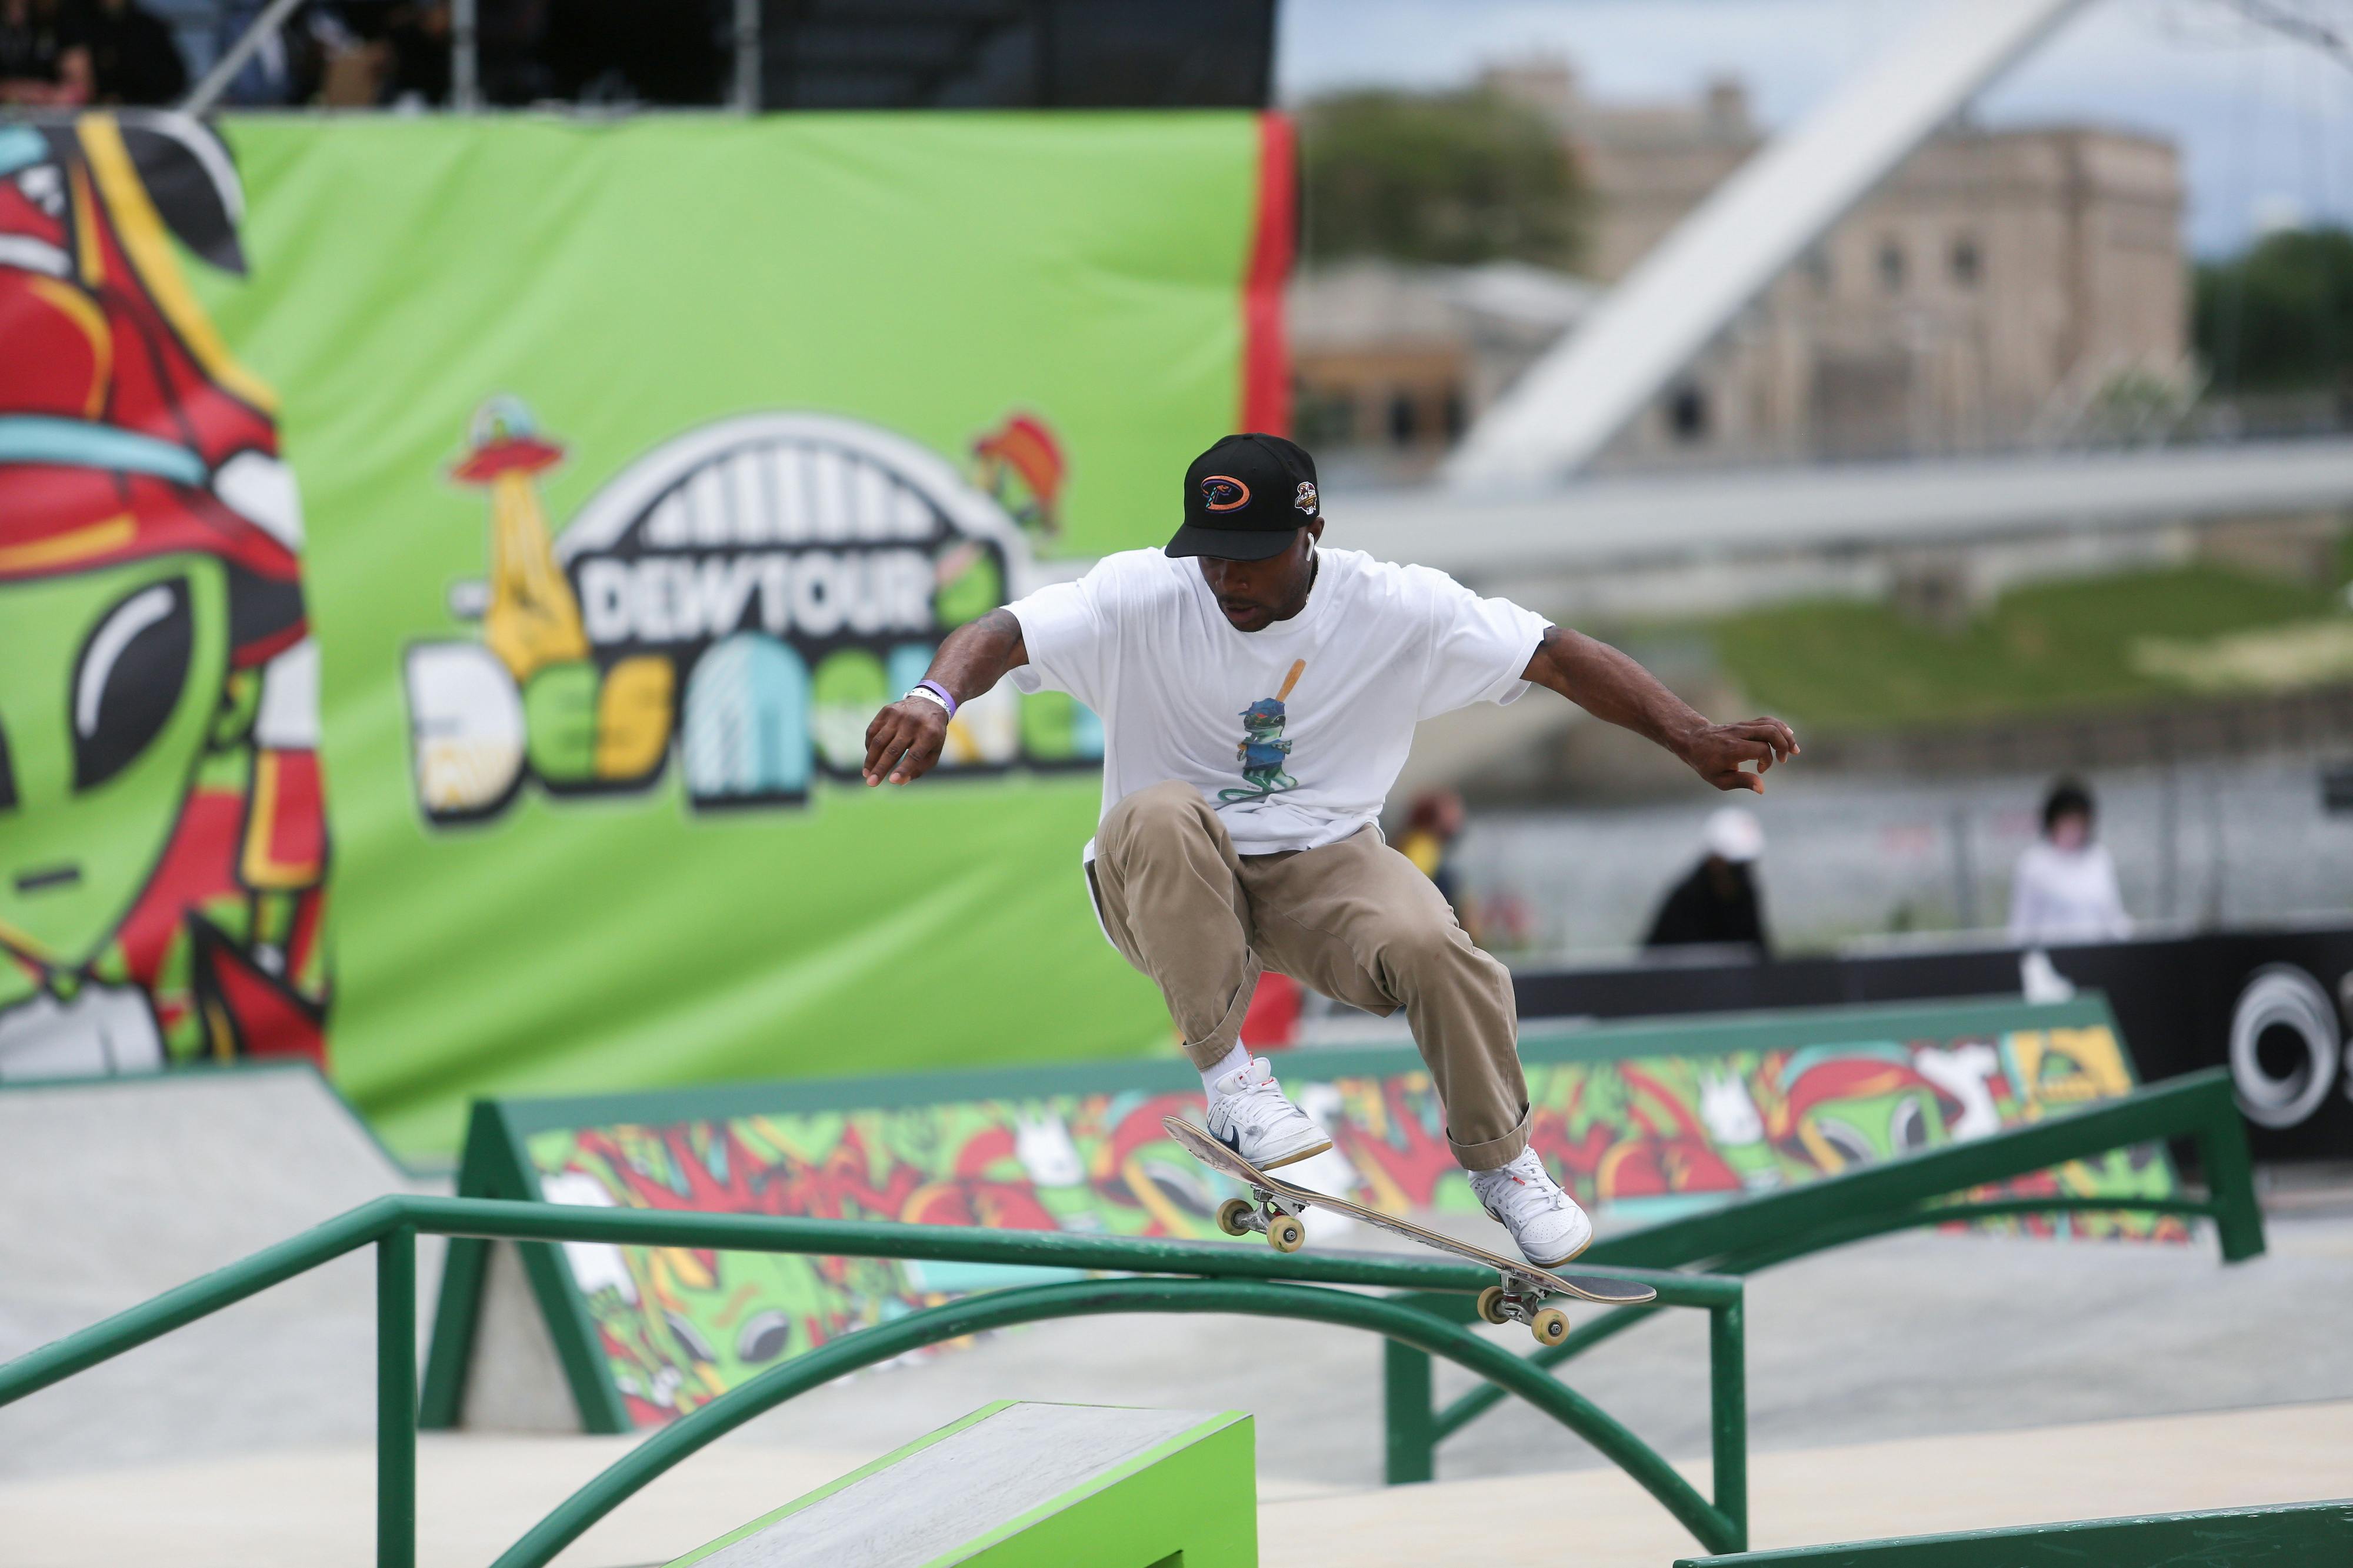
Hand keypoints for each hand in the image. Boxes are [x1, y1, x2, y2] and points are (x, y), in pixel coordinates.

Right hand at [863, 698, 948, 785]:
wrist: (929, 703)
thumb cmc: (931, 734)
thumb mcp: (934, 751)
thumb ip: (919, 768)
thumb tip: (899, 782)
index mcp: (929, 734)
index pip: (914, 755)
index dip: (903, 769)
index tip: (892, 781)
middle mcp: (913, 723)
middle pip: (893, 750)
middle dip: (880, 768)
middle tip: (871, 783)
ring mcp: (898, 715)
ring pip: (879, 741)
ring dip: (871, 759)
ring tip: (867, 774)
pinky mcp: (887, 711)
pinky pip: (873, 731)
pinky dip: (869, 746)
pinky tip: (870, 758)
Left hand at [1676, 717, 1798, 793]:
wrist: (1694, 741)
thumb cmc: (1706, 763)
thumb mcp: (1719, 779)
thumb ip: (1741, 782)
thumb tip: (1761, 788)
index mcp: (1732, 748)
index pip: (1760, 749)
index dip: (1767, 761)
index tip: (1760, 771)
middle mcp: (1739, 734)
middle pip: (1770, 731)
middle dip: (1784, 745)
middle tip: (1784, 760)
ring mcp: (1743, 726)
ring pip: (1771, 723)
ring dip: (1786, 736)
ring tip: (1794, 750)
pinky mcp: (1746, 723)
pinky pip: (1767, 721)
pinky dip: (1781, 728)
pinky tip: (1789, 737)